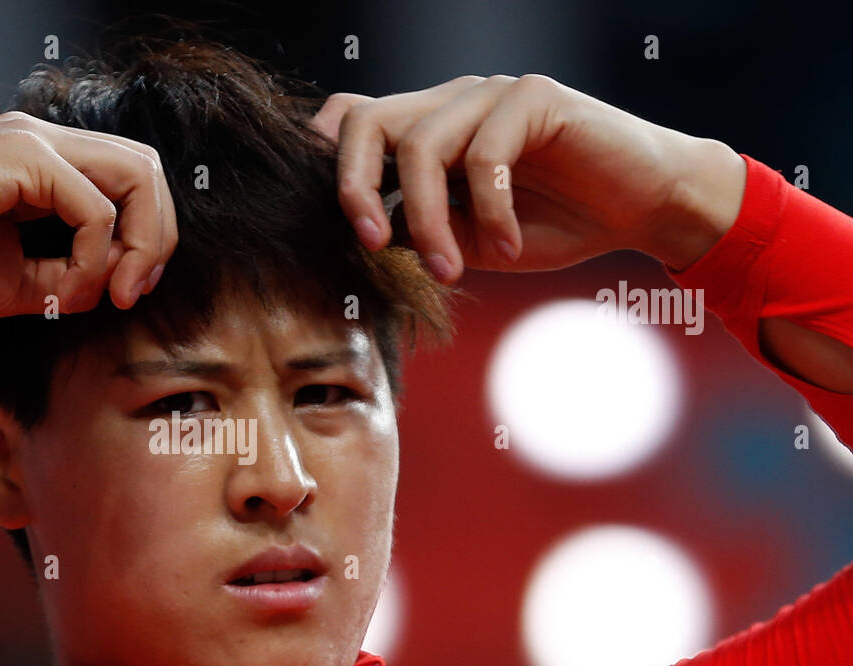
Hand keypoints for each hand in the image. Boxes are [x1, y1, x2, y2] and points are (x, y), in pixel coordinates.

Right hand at [0, 111, 178, 317]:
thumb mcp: (20, 280)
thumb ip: (73, 274)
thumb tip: (118, 285)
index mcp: (44, 162)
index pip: (129, 181)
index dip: (147, 238)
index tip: (125, 294)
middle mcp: (45, 139)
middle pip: (147, 169)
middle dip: (157, 237)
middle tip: (133, 294)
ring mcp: (35, 141)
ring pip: (137, 177)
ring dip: (139, 244)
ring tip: (113, 293)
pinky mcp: (24, 157)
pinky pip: (97, 210)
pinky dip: (94, 258)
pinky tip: (64, 288)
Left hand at [310, 74, 745, 281]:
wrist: (642, 209)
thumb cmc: (553, 224)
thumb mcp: (468, 240)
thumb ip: (418, 230)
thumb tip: (369, 236)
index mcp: (428, 128)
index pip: (354, 121)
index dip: (326, 159)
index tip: (329, 221)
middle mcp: (452, 102)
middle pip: (368, 122)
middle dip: (356, 190)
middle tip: (374, 246)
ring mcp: (491, 94)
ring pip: (422, 145)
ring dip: (429, 219)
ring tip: (451, 270)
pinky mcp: (534, 98)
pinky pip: (485, 153)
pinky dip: (489, 210)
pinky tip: (508, 245)